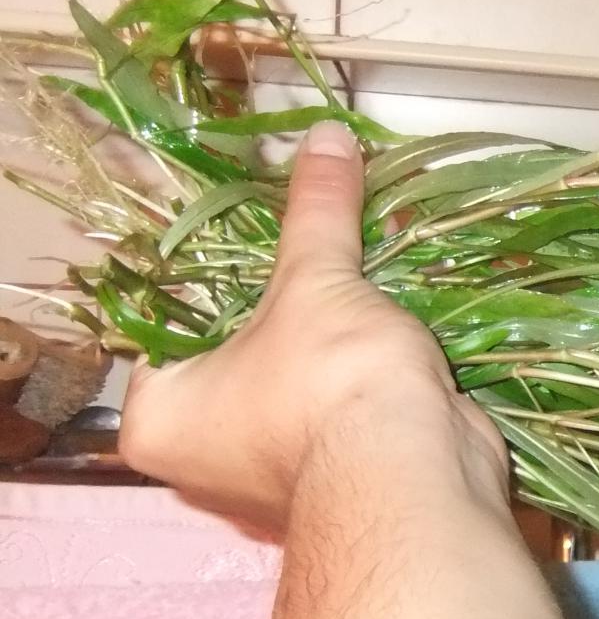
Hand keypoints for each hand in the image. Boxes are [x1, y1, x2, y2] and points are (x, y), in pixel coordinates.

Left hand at [121, 121, 505, 528]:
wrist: (417, 474)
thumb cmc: (329, 384)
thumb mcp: (315, 280)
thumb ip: (316, 211)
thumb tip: (326, 136)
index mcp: (161, 419)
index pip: (168, 329)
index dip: (214, 277)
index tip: (254, 239)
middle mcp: (205, 461)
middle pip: (238, 356)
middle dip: (284, 312)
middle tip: (311, 258)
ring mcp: (274, 479)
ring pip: (295, 388)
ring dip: (330, 347)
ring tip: (357, 289)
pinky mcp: (339, 482)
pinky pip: (340, 417)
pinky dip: (362, 384)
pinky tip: (389, 337)